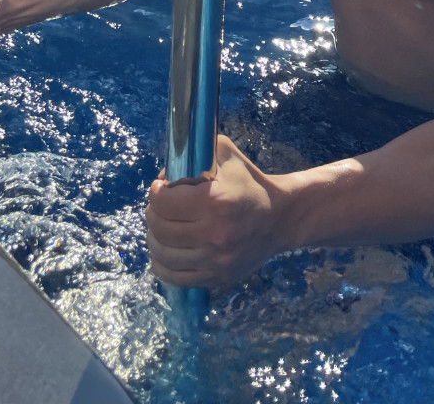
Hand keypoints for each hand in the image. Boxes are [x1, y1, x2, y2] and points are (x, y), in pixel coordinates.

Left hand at [145, 135, 286, 287]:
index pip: (164, 202)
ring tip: (161, 227)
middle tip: (159, 207)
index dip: (155, 193)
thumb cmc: (250, 182)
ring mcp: (216, 259)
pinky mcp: (217, 277)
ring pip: (163, 254)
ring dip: (154, 239)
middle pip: (160, 229)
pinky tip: (164, 252)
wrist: (281, 217)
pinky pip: (175, 277)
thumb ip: (194, 156)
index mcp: (216, 201)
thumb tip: (163, 177)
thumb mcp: (226, 156)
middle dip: (152, 214)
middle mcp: (214, 233)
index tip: (159, 188)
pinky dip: (161, 266)